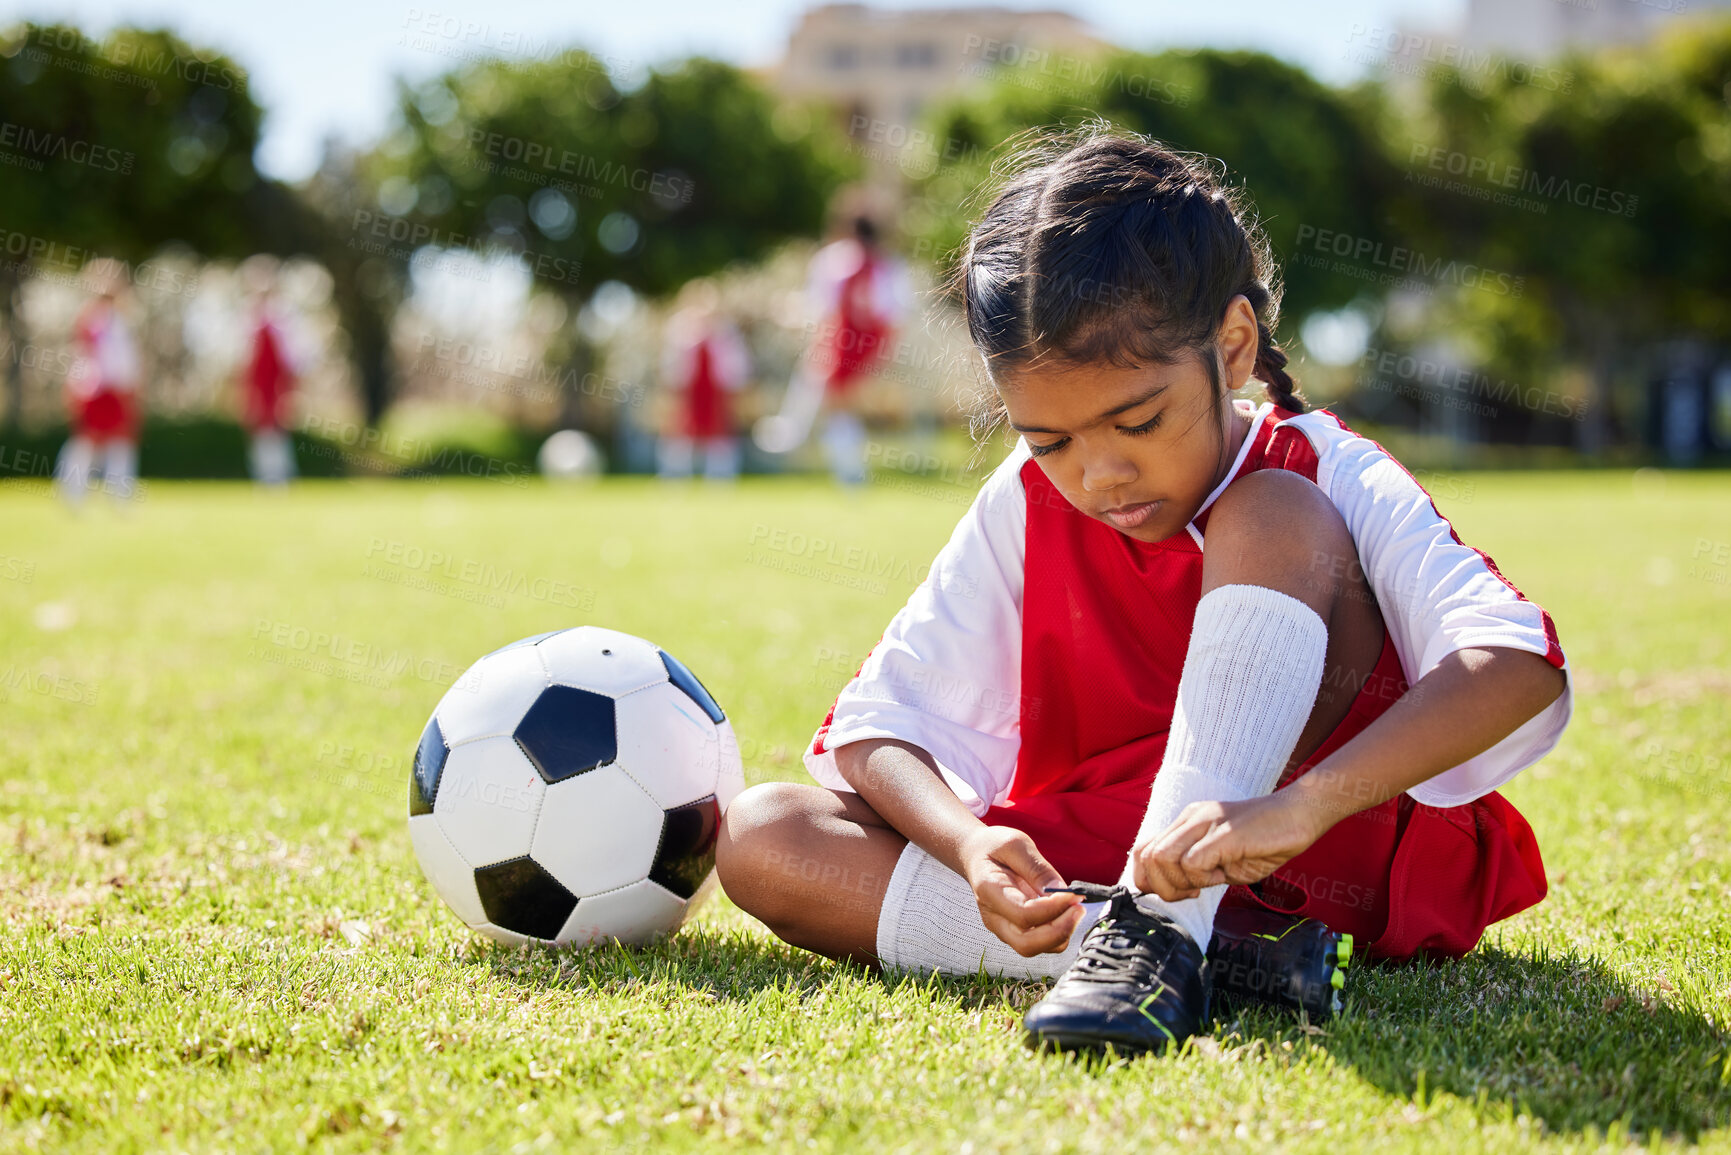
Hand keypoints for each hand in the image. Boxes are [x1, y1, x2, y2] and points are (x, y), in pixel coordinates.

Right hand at [958, 826, 1082, 956]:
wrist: (976, 855)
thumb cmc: (995, 846)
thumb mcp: (1016, 844)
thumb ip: (1038, 868)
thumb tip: (1062, 892)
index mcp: (990, 891)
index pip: (1023, 915)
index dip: (1053, 909)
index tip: (1073, 894)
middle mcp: (993, 917)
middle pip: (1026, 944)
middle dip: (1059, 931)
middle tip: (1078, 908)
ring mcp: (1002, 928)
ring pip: (1035, 948)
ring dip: (1061, 934)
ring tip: (1075, 908)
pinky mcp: (1014, 930)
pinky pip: (1039, 943)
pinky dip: (1058, 934)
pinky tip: (1066, 913)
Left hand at [1130, 791, 1328, 900]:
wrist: (1299, 815)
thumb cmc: (1265, 841)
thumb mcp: (1222, 859)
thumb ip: (1195, 869)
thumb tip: (1170, 890)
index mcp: (1187, 823)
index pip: (1143, 850)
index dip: (1149, 879)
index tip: (1178, 893)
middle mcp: (1190, 818)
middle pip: (1147, 856)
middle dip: (1164, 887)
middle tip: (1192, 894)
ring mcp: (1205, 822)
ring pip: (1163, 858)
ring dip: (1182, 883)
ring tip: (1208, 883)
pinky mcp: (1224, 833)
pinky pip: (1193, 862)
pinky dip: (1203, 879)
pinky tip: (1222, 876)